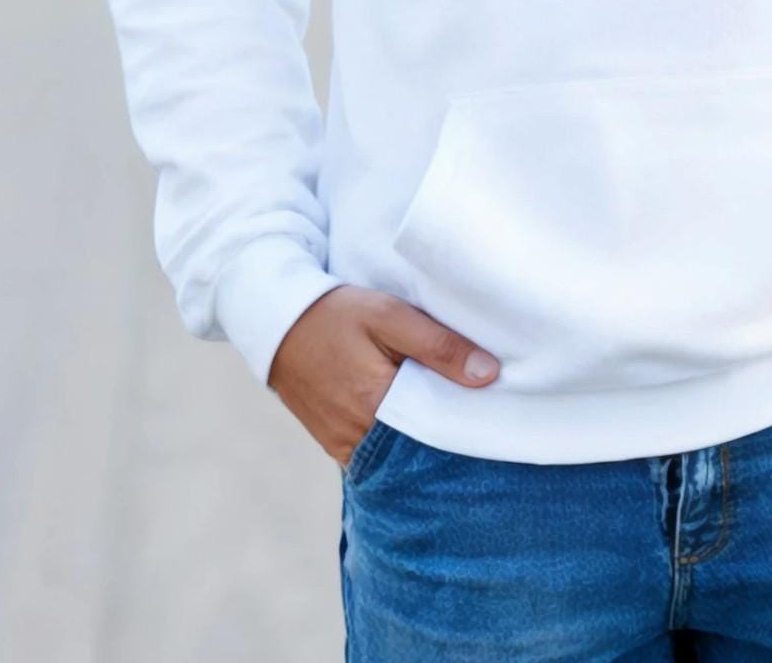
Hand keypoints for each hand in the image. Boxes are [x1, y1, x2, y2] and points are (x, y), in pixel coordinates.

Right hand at [268, 284, 500, 468]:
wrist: (278, 323)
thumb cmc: (336, 314)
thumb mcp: (388, 315)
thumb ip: (438, 345)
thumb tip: (488, 375)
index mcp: (375, 402)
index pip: (439, 427)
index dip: (468, 420)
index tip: (493, 409)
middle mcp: (359, 435)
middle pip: (420, 446)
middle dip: (449, 435)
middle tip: (477, 416)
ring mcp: (344, 445)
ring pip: (399, 456)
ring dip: (423, 441)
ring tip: (449, 419)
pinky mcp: (335, 446)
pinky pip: (376, 457)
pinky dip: (397, 446)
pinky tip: (415, 428)